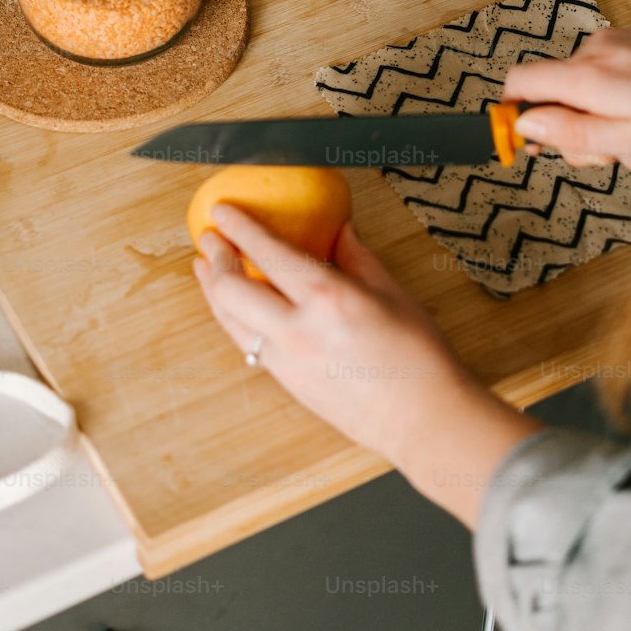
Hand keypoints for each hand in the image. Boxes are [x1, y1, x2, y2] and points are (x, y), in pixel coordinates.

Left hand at [194, 206, 539, 524]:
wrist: (423, 420)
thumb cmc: (418, 357)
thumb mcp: (392, 292)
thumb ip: (358, 256)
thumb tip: (339, 229)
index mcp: (328, 299)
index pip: (268, 252)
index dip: (239, 227)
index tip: (223, 211)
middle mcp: (298, 331)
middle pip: (231, 290)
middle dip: (214, 258)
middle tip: (208, 237)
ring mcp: (288, 362)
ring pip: (229, 320)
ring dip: (213, 290)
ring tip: (208, 269)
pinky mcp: (288, 384)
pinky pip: (247, 344)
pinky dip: (233, 318)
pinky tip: (236, 307)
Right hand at [504, 21, 630, 169]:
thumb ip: (573, 134)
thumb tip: (524, 127)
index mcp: (586, 77)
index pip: (517, 84)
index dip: (514, 116)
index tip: (529, 144)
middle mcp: (593, 52)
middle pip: (553, 98)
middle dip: (579, 134)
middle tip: (617, 153)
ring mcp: (615, 45)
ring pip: (587, 96)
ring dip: (611, 125)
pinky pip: (612, 82)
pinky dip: (627, 106)